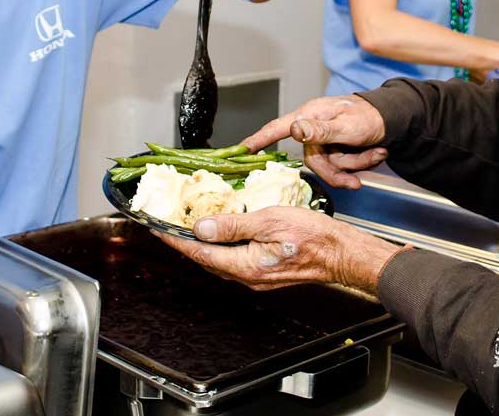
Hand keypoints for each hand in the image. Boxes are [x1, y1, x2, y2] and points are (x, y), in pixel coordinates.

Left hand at [155, 206, 402, 293]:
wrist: (342, 254)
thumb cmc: (314, 236)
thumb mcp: (270, 220)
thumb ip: (233, 225)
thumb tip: (201, 228)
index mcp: (245, 265)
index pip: (199, 252)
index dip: (175, 239)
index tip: (156, 227)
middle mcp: (248, 277)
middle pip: (206, 260)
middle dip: (184, 242)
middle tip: (167, 223)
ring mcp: (258, 277)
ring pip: (220, 261)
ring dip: (203, 244)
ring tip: (188, 226)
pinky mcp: (266, 273)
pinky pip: (234, 261)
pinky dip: (222, 246)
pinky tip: (222, 233)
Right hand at [241, 96, 387, 189]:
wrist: (393, 120)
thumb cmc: (369, 116)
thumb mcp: (346, 125)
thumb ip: (320, 130)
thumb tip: (294, 129)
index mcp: (309, 117)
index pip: (277, 128)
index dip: (257, 139)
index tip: (239, 149)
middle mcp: (313, 130)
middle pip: (312, 161)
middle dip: (340, 167)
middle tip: (367, 160)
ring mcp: (325, 142)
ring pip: (329, 168)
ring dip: (355, 165)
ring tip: (376, 151)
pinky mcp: (335, 152)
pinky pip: (340, 169)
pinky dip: (360, 165)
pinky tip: (376, 153)